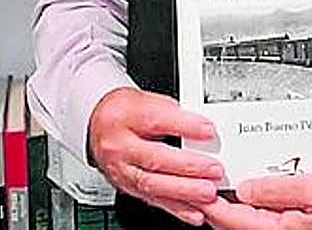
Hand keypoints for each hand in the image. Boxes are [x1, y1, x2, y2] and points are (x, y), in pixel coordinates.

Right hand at [88, 87, 223, 225]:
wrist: (98, 124)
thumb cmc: (126, 110)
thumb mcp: (147, 98)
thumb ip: (173, 111)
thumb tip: (201, 125)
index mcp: (125, 117)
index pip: (156, 121)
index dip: (185, 126)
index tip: (209, 130)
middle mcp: (120, 146)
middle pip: (154, 159)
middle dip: (188, 167)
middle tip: (214, 169)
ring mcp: (121, 171)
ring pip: (153, 184)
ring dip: (184, 191)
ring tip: (208, 192)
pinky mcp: (127, 188)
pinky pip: (152, 201)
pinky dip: (176, 208)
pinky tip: (194, 212)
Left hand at [204, 172, 311, 229]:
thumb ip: (277, 190)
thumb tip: (245, 189)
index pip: (233, 219)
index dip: (212, 200)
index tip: (199, 184)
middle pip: (239, 222)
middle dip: (223, 200)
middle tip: (208, 177)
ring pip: (254, 218)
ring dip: (242, 200)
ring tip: (231, 178)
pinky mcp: (300, 228)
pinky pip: (271, 216)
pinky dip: (261, 201)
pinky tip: (261, 186)